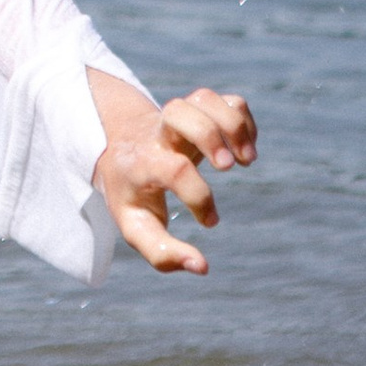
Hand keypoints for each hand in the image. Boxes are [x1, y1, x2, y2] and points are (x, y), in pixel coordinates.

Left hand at [89, 73, 256, 274]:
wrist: (118, 149)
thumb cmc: (131, 193)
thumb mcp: (135, 227)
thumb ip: (163, 253)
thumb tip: (202, 267)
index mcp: (143, 163)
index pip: (173, 168)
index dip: (200, 196)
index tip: (210, 221)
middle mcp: (160, 133)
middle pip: (179, 111)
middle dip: (210, 135)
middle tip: (228, 168)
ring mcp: (180, 117)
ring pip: (204, 98)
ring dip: (233, 124)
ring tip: (247, 159)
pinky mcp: (198, 110)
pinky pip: (225, 100)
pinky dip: (243, 119)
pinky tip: (245, 149)